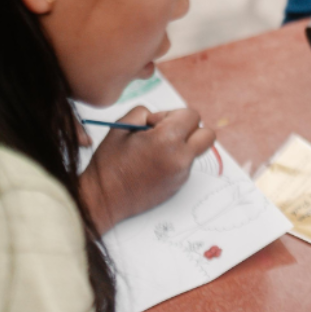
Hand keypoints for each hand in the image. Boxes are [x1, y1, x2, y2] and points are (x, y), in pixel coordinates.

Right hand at [78, 107, 215, 230]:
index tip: (154, 123)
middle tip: (166, 133)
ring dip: (183, 145)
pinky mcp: (179, 185)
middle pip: (207, 134)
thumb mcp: (120, 127)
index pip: (191, 115)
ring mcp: (182, 173)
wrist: (104, 199)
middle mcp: (180, 158)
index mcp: (167, 140)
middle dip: (189, 129)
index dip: (171, 114)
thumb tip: (158, 116)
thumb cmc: (109, 164)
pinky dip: (176, 160)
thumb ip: (143, 112)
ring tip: (157, 150)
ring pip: (197, 150)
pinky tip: (154, 164)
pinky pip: (187, 165)